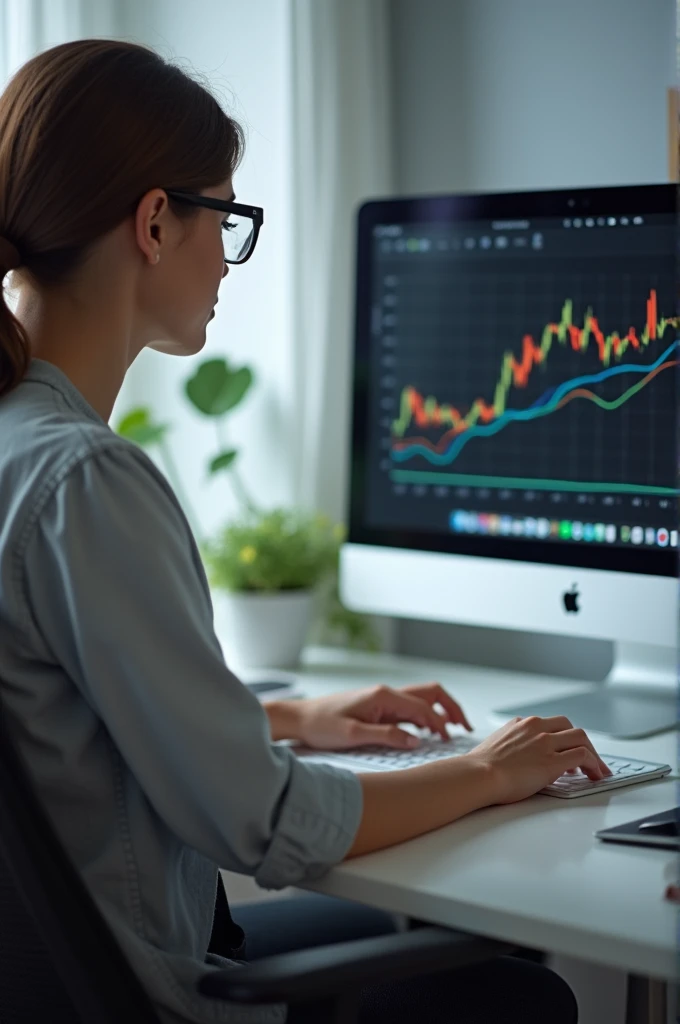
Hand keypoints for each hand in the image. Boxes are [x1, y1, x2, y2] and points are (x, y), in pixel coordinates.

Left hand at [293, 682, 471, 750]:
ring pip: (421, 699)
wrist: (299, 718)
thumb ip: (387, 736)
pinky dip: (424, 716)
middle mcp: (386, 693)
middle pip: (429, 694)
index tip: (452, 740)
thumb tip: (417, 740)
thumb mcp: (353, 734)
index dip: (441, 724)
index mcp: (383, 696)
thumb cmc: (321, 724)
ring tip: (453, 730)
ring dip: (439, 711)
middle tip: (465, 727)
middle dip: (450, 708)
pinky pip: (409, 708)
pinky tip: (427, 731)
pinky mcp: (377, 707)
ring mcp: (382, 699)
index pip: (423, 708)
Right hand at [466, 715, 611, 803]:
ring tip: (597, 769)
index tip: (566, 750)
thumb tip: (517, 757)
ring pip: (580, 737)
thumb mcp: (497, 745)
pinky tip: (595, 775)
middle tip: (587, 758)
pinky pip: (583, 755)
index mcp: (521, 724)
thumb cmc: (481, 767)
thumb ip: (512, 744)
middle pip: (569, 726)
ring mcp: (545, 742)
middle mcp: (535, 728)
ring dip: (593, 753)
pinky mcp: (552, 761)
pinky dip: (594, 764)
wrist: (478, 774)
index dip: (562, 738)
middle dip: (581, 742)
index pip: (550, 724)